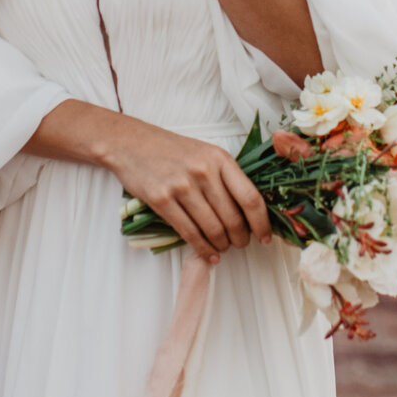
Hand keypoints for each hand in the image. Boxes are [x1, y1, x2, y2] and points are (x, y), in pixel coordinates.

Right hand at [107, 120, 271, 263]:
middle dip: (241, 238)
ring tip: (223, 248)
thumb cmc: (172, 150)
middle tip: (241, 244)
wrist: (131, 143)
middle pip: (233, 218)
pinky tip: (209, 254)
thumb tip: (249, 211)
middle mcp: (203, 172)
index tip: (265, 237)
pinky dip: (202, 248)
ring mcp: (182, 186)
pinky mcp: (162, 200)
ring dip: (222, 245)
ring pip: (213, 229)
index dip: (262, 223)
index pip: (250, 197)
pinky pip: (189, 233)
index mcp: (220, 159)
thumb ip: (226, 177)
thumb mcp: (205, 153)